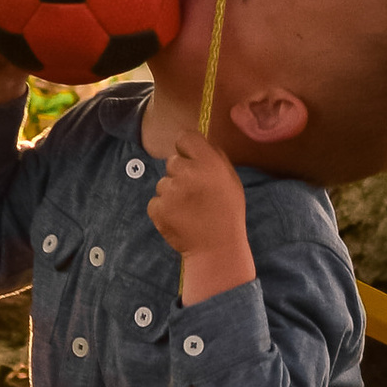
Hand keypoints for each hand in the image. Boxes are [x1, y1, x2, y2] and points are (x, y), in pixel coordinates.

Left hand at [146, 125, 255, 301]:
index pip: (185, 137)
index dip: (186, 148)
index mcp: (209, 163)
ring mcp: (170, 191)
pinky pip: (156, 200)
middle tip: (194, 193)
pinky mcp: (158, 208)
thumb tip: (198, 143)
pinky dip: (164, 208)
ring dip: (172, 193)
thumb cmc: (227, 212)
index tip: (191, 159)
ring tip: (189, 209)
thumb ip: (214, 158)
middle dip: (180, 174)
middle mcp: (188, 173)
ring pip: (163, 183)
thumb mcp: (230, 179)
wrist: (217, 249)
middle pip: (172, 162)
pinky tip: (179, 218)